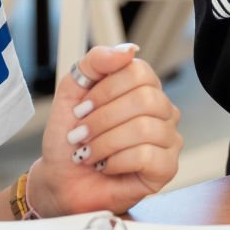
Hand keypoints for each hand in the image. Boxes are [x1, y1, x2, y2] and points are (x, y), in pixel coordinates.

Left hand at [29, 44, 182, 217]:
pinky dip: (116, 161)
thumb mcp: (72, 92)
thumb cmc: (70, 139)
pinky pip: (147, 156)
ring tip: (89, 153)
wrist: (61, 180)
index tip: (81, 109)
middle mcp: (162, 111)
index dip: (105, 90)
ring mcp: (168, 139)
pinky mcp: (167, 168)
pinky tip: (106, 166)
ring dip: (105, 142)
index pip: (139, 72)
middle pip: (146, 99)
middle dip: (103, 119)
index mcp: (142, 88)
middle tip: (81, 134)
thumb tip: (128, 50)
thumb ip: (95, 62)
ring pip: (146, 128)